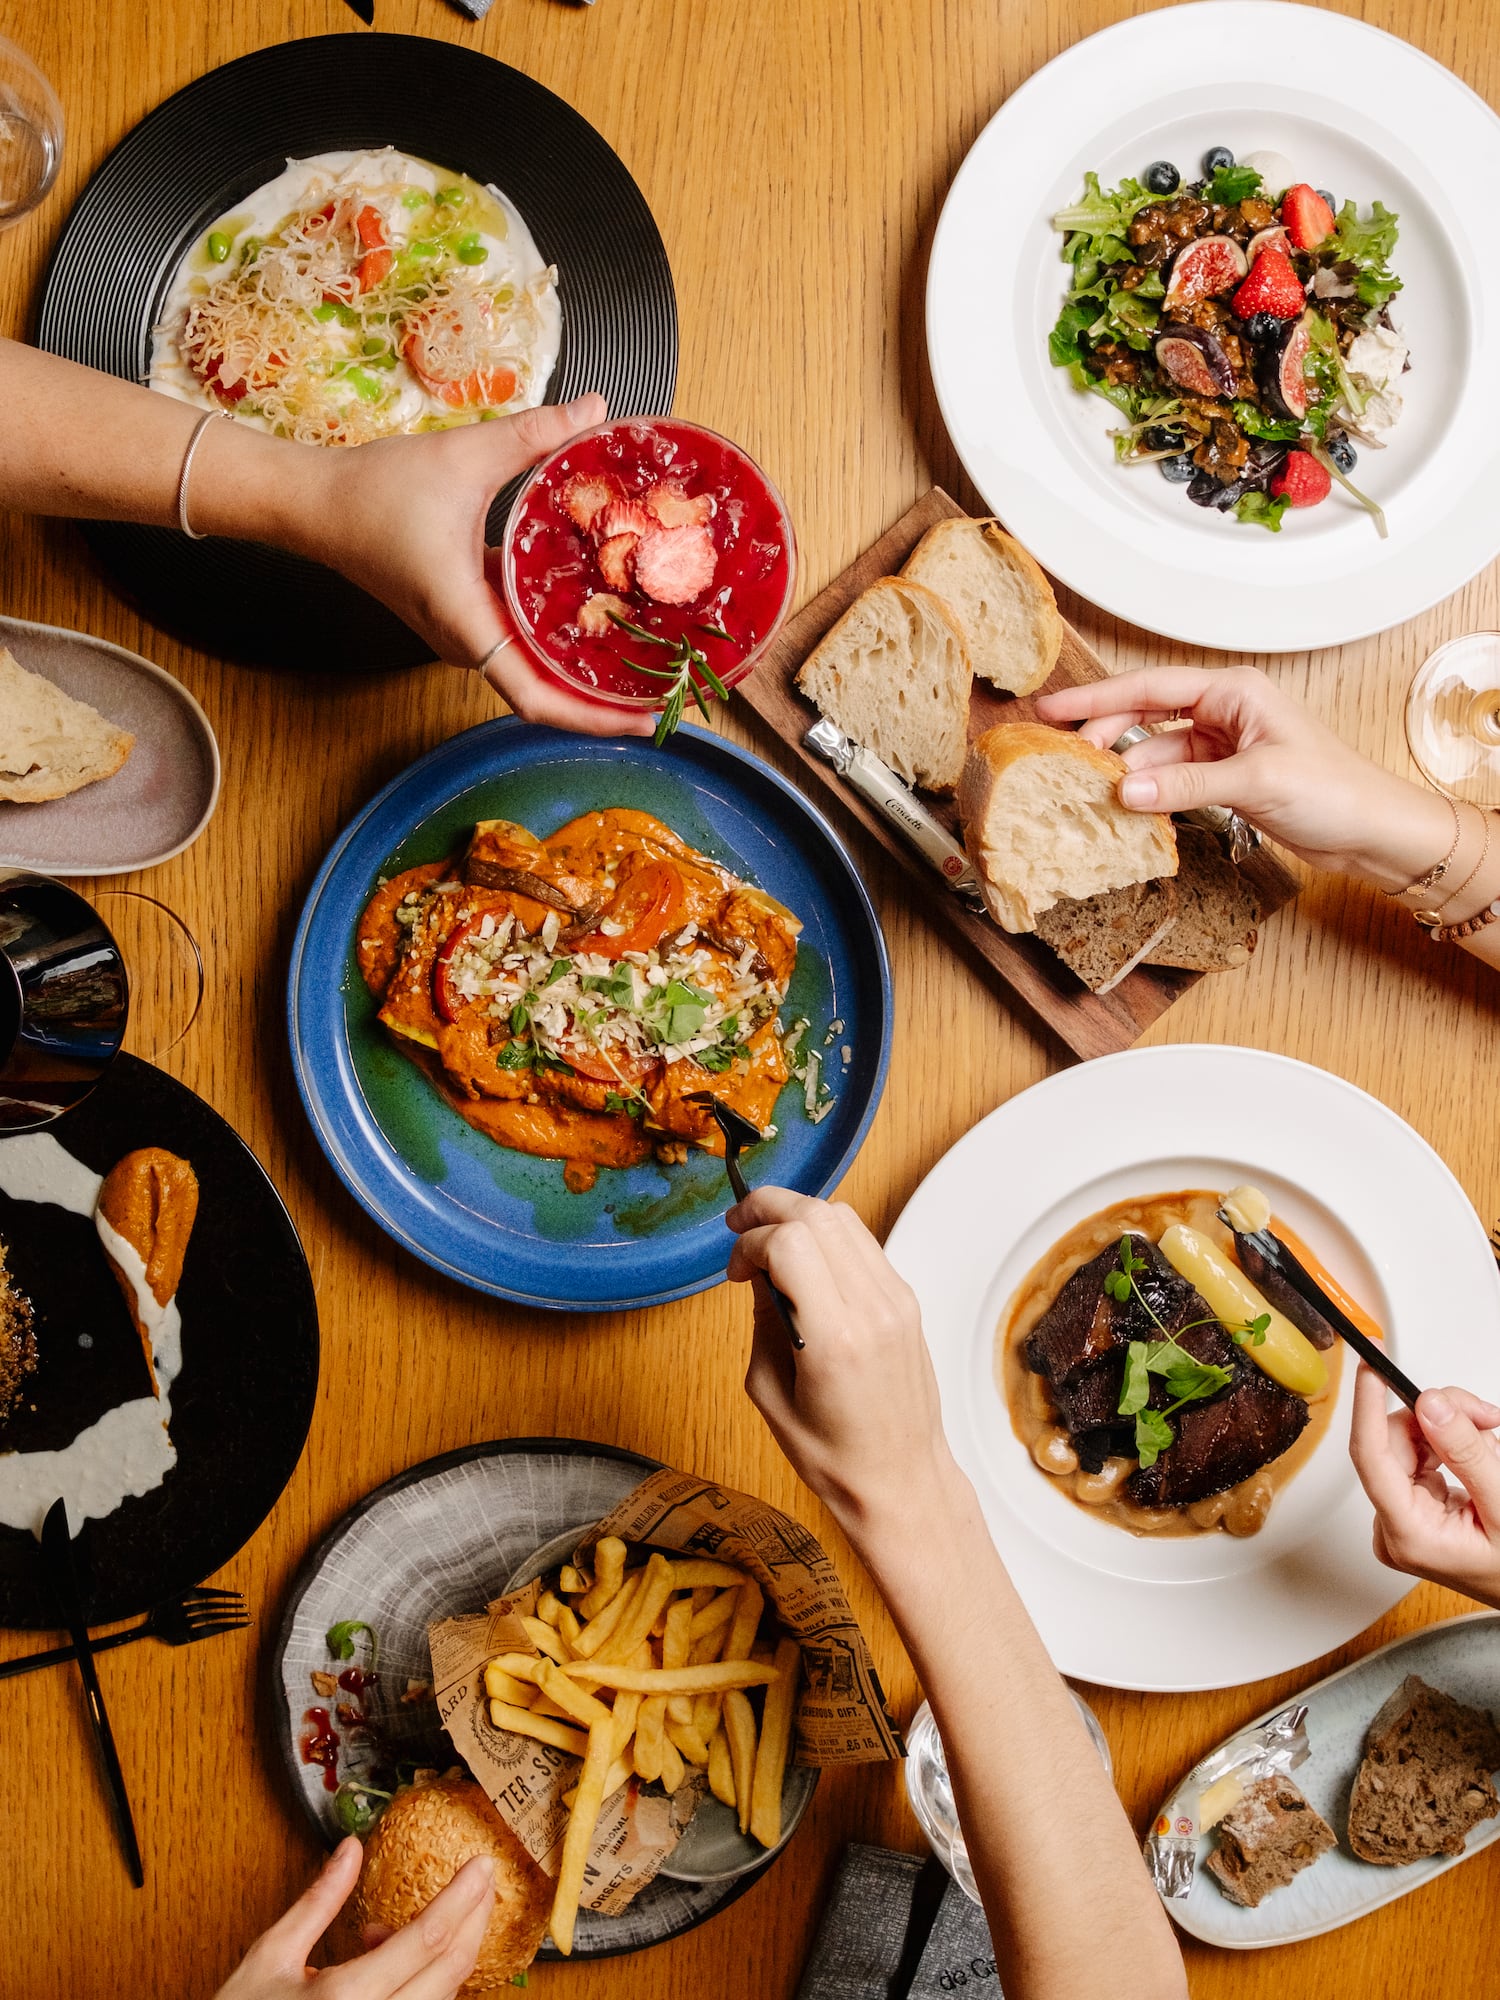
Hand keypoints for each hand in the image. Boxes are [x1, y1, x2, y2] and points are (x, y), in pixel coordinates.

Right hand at [213, 1838, 493, 1999]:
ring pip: (439, 1998)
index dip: (464, 1897)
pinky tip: (384, 1965)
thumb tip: (350, 1849)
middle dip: (473, 1920)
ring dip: (440, 1956)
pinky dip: (419, 1984)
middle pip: (450, 1972)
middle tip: (481, 1882)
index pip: (428, 1939)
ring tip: (384, 1933)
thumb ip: (318, 1901)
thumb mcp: (269, 1957)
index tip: (482, 1865)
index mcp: (346, 1999)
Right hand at [288, 395, 654, 737]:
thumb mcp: (464, 455)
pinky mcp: (463, 618)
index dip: (594, 717)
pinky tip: (603, 617)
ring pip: (534, 672)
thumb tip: (596, 407)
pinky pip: (520, 642)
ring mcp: (464, 635)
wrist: (314, 504)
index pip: (536, 698)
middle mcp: (466, 642)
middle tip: (668, 693)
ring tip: (647, 663)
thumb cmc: (374, 491)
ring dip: (585, 674)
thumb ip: (535, 434)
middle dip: (605, 702)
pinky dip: (560, 640)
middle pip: (546, 695)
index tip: (644, 718)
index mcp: (466, 622)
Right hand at [725, 1187, 959, 1531]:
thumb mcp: (770, 1392)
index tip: (734, 1269)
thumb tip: (758, 1271)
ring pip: (844, 1218)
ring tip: (770, 1242)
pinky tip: (805, 1262)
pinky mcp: (907, 1301)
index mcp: (835, 1339)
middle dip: (769, 1209)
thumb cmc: (835, 1455)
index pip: (789, 1244)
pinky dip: (827, 1237)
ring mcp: (897, 1301)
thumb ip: (763, 1321)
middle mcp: (873, 1309)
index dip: (749, 1242)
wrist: (902, 1479)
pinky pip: (863, 1243)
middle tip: (740, 1228)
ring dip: (798, 1217)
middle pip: (817, 1215)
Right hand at [1035, 666, 1452, 888]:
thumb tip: (1125, 791)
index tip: (1053, 709)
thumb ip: (1185, 784)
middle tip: (1061, 756)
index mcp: (1234, 691)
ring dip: (1128, 772)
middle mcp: (1226, 711)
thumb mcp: (1255, 780)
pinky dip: (1151, 793)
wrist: (1372, 831)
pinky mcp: (1227, 778)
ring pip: (1157, 752)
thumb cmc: (1335, 789)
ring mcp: (1225, 745)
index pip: (1150, 688)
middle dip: (1104, 734)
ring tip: (1092, 790)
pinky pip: (1173, 778)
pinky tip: (1130, 808)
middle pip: (1146, 715)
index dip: (1097, 699)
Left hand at [1348, 1365, 1499, 1606]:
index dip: (1367, 1403)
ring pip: (1409, 1442)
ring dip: (1451, 1431)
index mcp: (1408, 1534)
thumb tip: (1432, 1405)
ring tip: (1491, 1444)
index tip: (1370, 1365)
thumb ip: (1467, 1453)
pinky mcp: (1411, 1507)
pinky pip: (1419, 1455)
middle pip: (1394, 1442)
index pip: (1370, 1455)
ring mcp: (1400, 1518)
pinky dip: (1450, 1445)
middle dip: (1440, 1417)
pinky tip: (1478, 1458)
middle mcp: (1393, 1528)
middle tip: (1486, 1415)